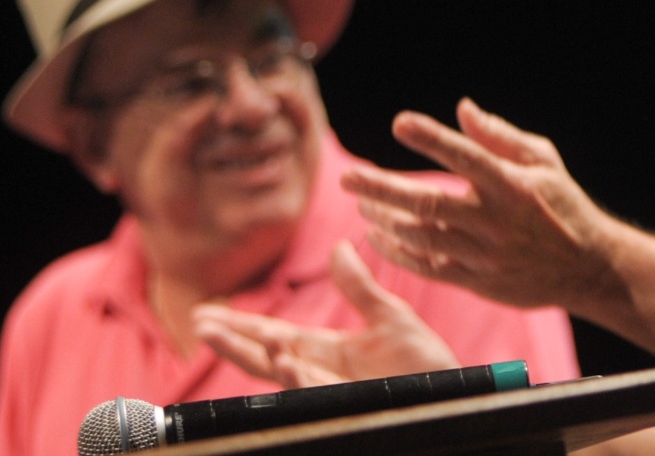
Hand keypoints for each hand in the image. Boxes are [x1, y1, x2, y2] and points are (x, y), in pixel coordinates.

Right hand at [193, 240, 460, 386]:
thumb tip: (337, 247)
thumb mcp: (391, 316)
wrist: (456, 393)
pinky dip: (297, 378)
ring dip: (250, 356)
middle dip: (231, 340)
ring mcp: (332, 392)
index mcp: (328, 351)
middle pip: (265, 356)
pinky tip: (283, 361)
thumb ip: (359, 287)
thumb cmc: (425, 364)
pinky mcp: (348, 406)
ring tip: (218, 335)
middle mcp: (322, 373)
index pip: (275, 335)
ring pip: (281, 376)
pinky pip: (316, 393)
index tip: (206, 313)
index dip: (242, 325)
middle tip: (197, 324)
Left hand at [340, 98, 621, 311]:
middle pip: (427, 203)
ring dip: (384, 220)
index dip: (431, 139)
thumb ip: (499, 136)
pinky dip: (400, 253)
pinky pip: (429, 268)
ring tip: (361, 203)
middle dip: (381, 189)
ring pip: (421, 237)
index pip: (465, 156)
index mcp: (511, 184)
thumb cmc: (562, 204)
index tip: (400, 123)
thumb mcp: (542, 160)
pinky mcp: (479, 282)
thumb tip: (462, 108)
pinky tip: (379, 237)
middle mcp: (494, 219)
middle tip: (346, 177)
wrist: (587, 267)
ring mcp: (485, 254)